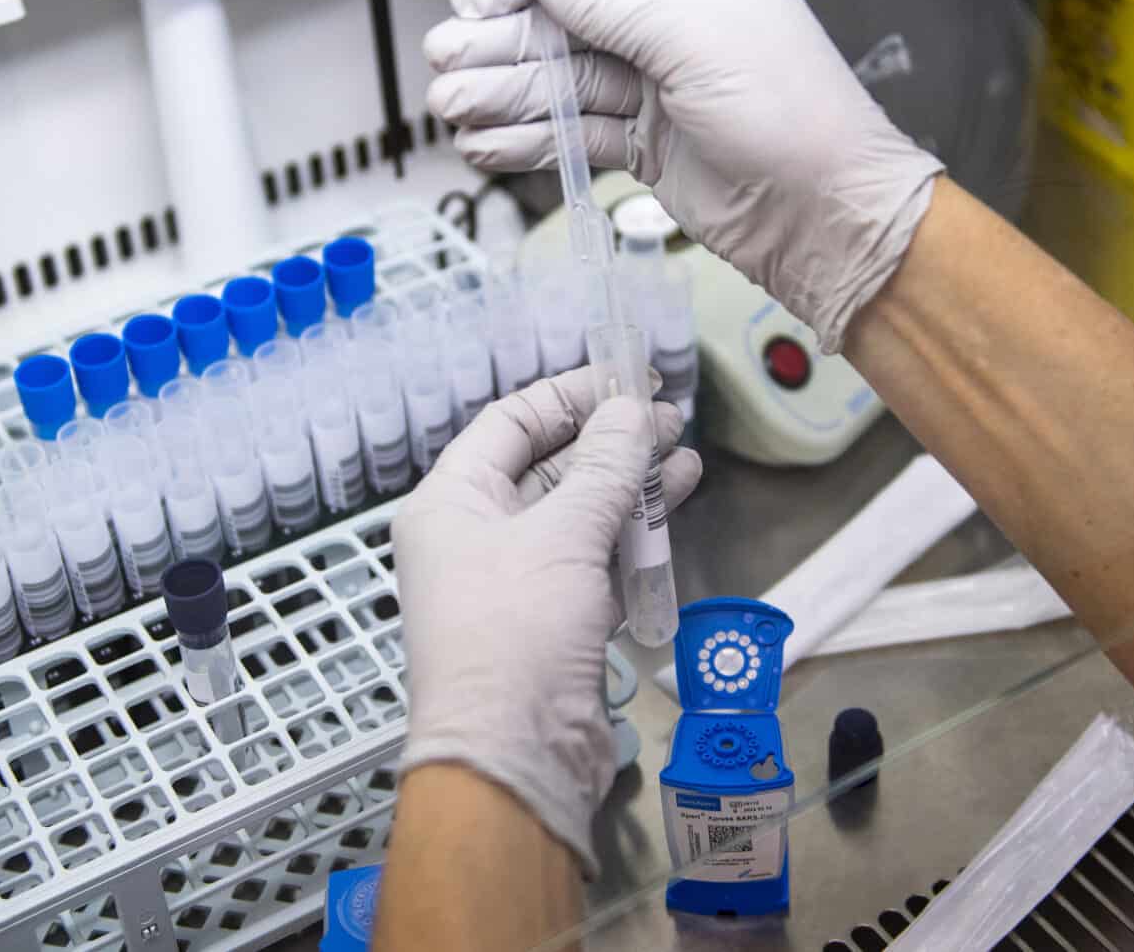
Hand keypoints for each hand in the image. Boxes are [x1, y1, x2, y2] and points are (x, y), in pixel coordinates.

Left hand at [392, 367, 700, 875]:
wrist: (514, 755)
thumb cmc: (514, 636)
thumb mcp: (562, 535)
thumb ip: (604, 467)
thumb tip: (632, 411)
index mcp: (451, 503)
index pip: (509, 423)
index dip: (569, 395)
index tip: (626, 378)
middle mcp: (477, 535)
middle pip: (546, 465)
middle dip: (607, 438)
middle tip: (667, 415)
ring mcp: (518, 579)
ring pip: (578, 511)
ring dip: (629, 481)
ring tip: (682, 451)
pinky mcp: (557, 618)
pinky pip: (597, 556)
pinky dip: (634, 531)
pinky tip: (674, 502)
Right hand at [425, 0, 943, 350]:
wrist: (827, 219)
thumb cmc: (796, 119)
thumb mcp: (694, 42)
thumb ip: (607, 0)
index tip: (476, 1)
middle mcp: (674, 15)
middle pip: (564, 14)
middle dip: (503, 41)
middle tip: (450, 61)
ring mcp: (657, 79)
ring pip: (562, 75)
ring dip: (506, 92)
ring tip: (456, 108)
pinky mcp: (645, 137)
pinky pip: (576, 126)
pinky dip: (532, 136)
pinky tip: (488, 143)